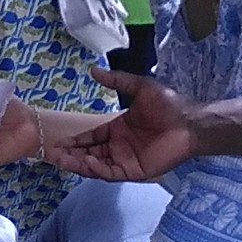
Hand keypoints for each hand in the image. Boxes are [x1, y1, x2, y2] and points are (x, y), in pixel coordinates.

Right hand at [45, 71, 194, 181]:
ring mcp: (126, 159)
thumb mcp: (139, 87)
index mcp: (118, 128)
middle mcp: (119, 146)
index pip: (91, 137)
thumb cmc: (168, 104)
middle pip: (89, 152)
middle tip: (52, 153)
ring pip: (96, 164)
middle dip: (71, 154)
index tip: (58, 142)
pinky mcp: (134, 170)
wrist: (189, 122)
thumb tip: (94, 69)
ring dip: (78, 162)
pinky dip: (96, 169)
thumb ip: (117, 80)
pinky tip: (85, 163)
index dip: (75, 140)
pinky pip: (110, 171)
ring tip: (61, 160)